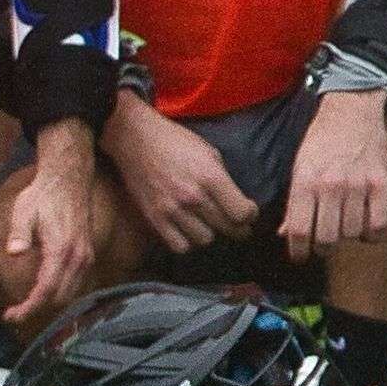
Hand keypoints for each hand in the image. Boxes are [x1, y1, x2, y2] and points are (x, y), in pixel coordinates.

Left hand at [0, 124, 106, 330]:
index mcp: (61, 250)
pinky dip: (60, 294)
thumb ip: (19, 233)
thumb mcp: (24, 211)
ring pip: (71, 294)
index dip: (28, 309)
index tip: (10, 316)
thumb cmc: (43, 196)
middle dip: (37, 312)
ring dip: (50, 305)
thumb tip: (14, 251)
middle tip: (13, 315)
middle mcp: (78, 257)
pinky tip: (44, 292)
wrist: (68, 179)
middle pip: (61, 299)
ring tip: (26, 307)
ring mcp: (86, 256)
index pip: (46, 291)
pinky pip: (76, 284)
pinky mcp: (87, 254)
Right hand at [102, 98, 256, 258]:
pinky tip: (189, 230)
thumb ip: (223, 179)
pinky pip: (179, 245)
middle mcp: (193, 196)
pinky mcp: (154, 218)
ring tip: (210, 224)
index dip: (250, 215)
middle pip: (226, 228)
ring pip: (204, 240)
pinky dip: (187, 242)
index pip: (241, 213)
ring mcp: (172, 210)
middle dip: (238, 228)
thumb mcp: (209, 152)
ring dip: (211, 233)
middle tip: (239, 226)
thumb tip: (236, 200)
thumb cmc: (176, 141)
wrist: (136, 140)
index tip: (249, 212)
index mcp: (210, 177)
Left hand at [279, 91, 386, 255]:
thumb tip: (285, 234)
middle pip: (326, 239)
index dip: (298, 252)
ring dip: (347, 237)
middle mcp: (331, 184)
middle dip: (323, 248)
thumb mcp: (300, 167)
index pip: (298, 230)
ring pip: (352, 234)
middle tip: (324, 241)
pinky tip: (366, 226)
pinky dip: (372, 234)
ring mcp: (358, 184)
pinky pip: (378, 225)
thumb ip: (294, 204)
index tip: (301, 255)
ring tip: (345, 226)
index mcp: (305, 181)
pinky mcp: (381, 182)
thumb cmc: (322, 140)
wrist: (353, 108)